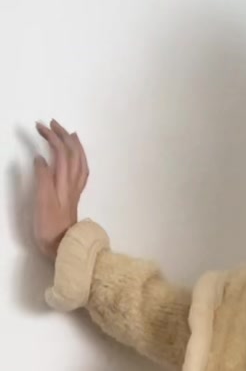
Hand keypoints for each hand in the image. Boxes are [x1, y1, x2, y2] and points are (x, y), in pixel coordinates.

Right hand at [33, 119, 88, 258]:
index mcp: (63, 182)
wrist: (63, 247)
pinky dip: (79, 160)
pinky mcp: (74, 197)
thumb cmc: (49, 227)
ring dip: (74, 145)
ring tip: (69, 133)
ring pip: (80, 162)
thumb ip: (42, 178)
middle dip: (63, 136)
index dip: (51, 137)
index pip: (60, 152)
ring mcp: (75, 190)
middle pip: (72, 154)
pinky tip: (75, 158)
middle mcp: (72, 184)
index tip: (39, 126)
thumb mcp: (42, 202)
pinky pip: (82, 172)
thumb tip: (41, 158)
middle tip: (52, 123)